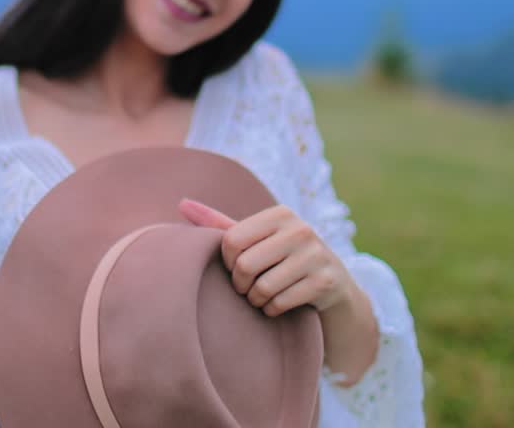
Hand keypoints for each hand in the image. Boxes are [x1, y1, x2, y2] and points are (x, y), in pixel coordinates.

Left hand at [178, 197, 354, 317]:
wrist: (332, 285)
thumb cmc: (281, 259)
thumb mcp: (255, 238)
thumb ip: (219, 223)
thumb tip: (181, 203)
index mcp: (280, 213)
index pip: (231, 240)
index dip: (227, 262)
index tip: (236, 268)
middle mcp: (301, 229)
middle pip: (245, 266)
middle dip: (241, 284)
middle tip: (248, 288)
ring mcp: (316, 255)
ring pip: (262, 288)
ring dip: (256, 300)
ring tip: (262, 296)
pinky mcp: (325, 282)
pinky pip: (280, 304)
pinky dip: (273, 310)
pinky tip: (279, 305)